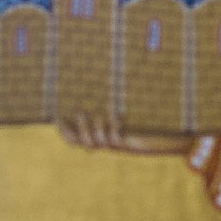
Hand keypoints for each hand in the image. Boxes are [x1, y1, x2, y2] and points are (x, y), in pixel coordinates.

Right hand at [58, 110, 192, 153]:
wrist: (164, 135)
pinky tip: (120, 115)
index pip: (73, 139)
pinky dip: (115, 126)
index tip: (56, 114)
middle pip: (81, 142)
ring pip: (97, 142)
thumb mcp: (124, 107)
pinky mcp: (129, 145)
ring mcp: (116, 146)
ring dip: (96, 126)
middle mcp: (104, 144)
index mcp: (99, 136)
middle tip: (79, 111)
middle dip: (78, 128)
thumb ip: (111, 97)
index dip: (63, 130)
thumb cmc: (142, 119)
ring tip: (99, 113)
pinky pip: (116, 139)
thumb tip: (95, 73)